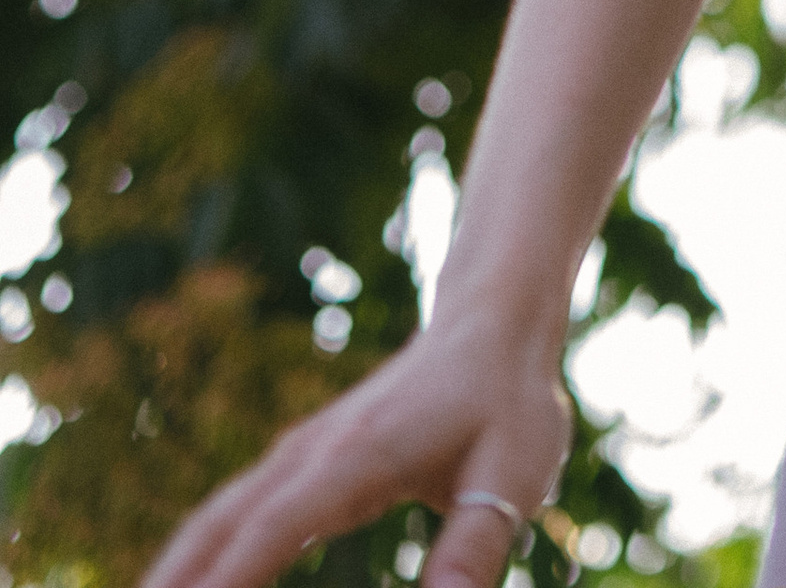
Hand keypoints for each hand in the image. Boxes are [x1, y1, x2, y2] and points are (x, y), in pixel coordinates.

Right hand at [137, 303, 570, 587]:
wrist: (493, 323)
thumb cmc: (508, 401)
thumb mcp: (513, 474)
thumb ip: (475, 545)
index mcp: (358, 456)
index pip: (272, 527)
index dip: (224, 579)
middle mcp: (312, 452)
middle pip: (219, 525)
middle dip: (172, 582)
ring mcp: (301, 453)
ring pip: (216, 517)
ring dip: (174, 570)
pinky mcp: (303, 462)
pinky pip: (235, 514)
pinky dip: (200, 554)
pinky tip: (185, 587)